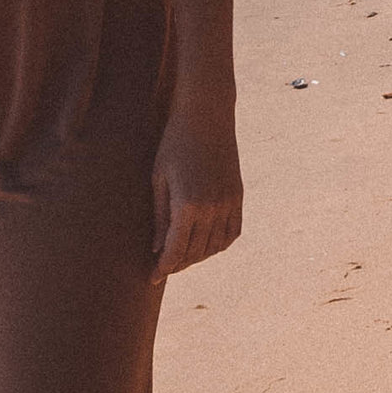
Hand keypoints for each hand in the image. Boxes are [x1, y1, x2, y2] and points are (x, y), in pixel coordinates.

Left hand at [151, 103, 241, 276]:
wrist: (207, 115)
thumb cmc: (174, 143)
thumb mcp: (159, 178)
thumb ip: (159, 217)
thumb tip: (157, 249)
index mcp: (187, 205)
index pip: (175, 250)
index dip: (163, 267)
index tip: (153, 277)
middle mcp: (211, 208)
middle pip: (194, 252)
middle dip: (178, 264)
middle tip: (164, 267)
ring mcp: (228, 203)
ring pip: (215, 246)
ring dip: (198, 257)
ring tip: (182, 257)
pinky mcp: (238, 196)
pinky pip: (232, 232)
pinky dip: (219, 244)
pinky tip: (206, 245)